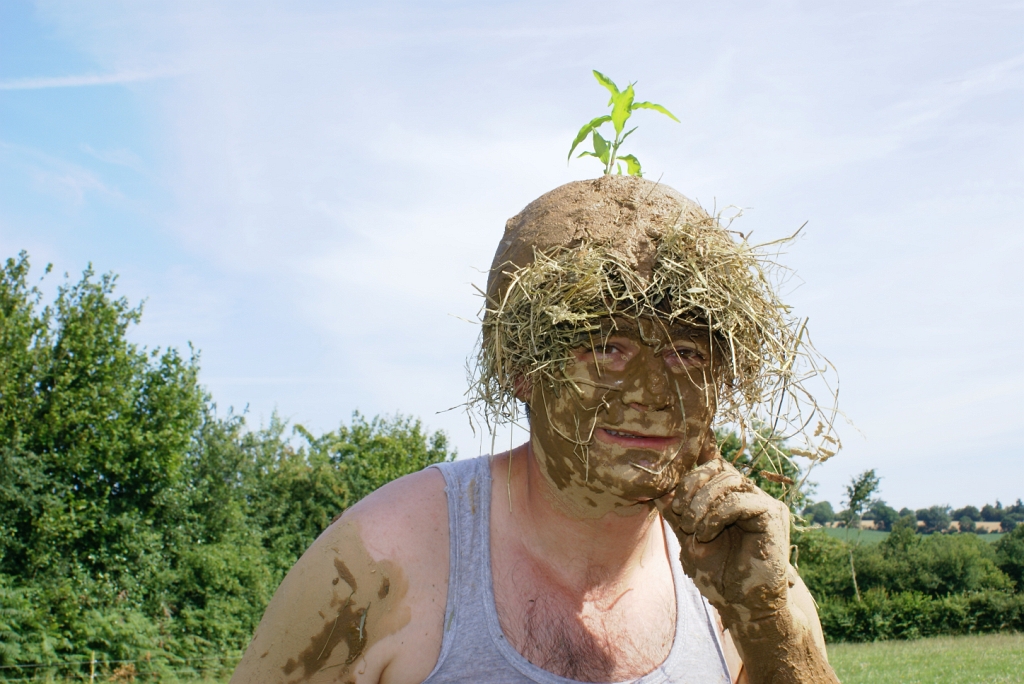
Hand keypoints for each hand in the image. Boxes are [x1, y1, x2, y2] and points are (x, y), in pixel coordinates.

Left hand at [656, 457, 789, 624]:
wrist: (743, 605)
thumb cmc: (719, 576)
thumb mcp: (689, 538)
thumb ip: (677, 514)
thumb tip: (657, 490)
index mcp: (733, 498)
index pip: (712, 466)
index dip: (689, 478)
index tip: (675, 505)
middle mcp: (751, 496)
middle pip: (720, 468)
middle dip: (693, 489)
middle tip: (683, 517)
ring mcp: (763, 504)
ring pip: (730, 479)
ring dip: (703, 503)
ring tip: (694, 529)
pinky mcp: (773, 516)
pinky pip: (740, 500)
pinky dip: (716, 515)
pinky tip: (706, 534)